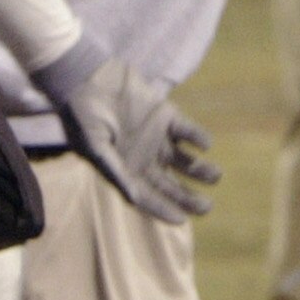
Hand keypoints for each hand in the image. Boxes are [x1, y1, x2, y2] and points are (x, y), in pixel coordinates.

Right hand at [33, 43, 219, 223]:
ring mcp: (156, 137)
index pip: (147, 197)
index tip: (181, 219)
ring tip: (216, 176)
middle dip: (187, 197)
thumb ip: (116, 172)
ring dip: (199, 169)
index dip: (163, 209)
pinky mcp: (165, 115)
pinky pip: (186, 130)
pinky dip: (197, 136)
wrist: (88, 79)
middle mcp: (143, 158)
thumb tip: (133, 198)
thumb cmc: (84, 117)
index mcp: (125, 171)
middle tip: (206, 208)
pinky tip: (205, 145)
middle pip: (170, 184)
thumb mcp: (96, 149)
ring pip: (183, 160)